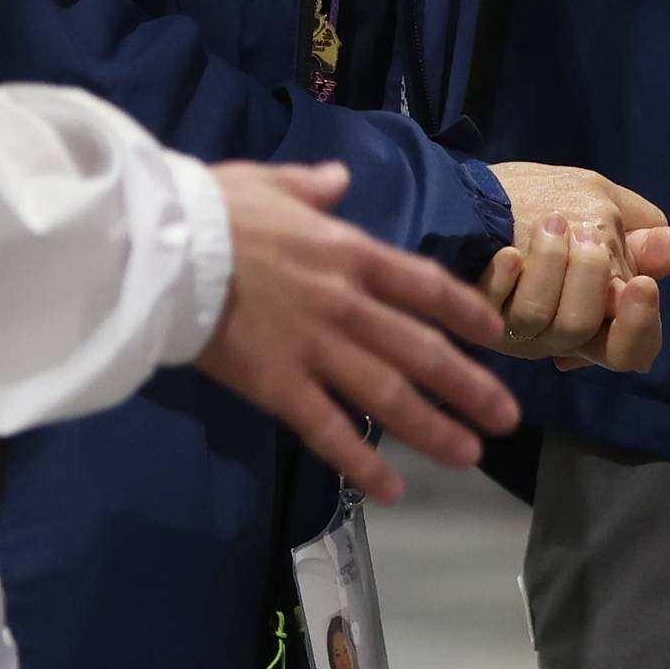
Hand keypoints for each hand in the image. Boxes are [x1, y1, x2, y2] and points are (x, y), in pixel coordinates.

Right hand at [196, 160, 522, 501]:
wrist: (164, 245)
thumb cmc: (213, 210)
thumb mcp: (271, 181)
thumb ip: (312, 187)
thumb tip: (338, 179)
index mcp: (349, 252)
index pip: (424, 286)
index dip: (464, 311)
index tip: (494, 333)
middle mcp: (346, 303)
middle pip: (421, 349)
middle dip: (468, 385)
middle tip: (506, 417)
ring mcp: (315, 347)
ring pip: (388, 394)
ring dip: (433, 428)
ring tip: (468, 454)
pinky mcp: (278, 384)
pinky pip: (328, 430)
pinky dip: (362, 461)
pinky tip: (391, 489)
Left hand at [481, 164, 669, 372]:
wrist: (472, 191)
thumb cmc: (545, 204)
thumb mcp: (602, 212)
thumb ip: (644, 240)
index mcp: (599, 317)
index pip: (631, 352)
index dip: (639, 327)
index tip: (641, 285)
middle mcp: (557, 334)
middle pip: (584, 331)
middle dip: (590, 278)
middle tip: (589, 235)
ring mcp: (514, 326)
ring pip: (541, 319)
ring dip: (551, 264)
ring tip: (550, 223)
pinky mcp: (476, 309)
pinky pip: (493, 304)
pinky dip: (506, 274)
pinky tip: (509, 252)